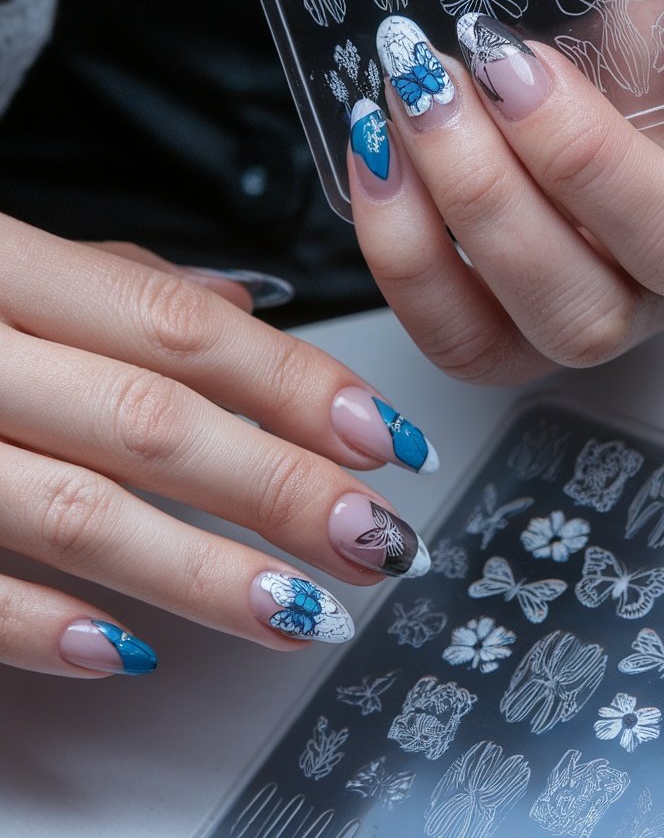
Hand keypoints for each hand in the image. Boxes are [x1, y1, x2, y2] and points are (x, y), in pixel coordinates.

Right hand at [0, 215, 435, 676]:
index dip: (293, 383)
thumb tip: (233, 305)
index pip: (177, 326)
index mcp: (7, 272)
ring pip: (82, 515)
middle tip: (374, 536)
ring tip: (301, 610)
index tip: (383, 435)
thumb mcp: (2, 254)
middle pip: (152, 422)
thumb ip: (115, 278)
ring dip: (205, 573)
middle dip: (281, 486)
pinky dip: (51, 629)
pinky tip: (134, 651)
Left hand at [349, 0, 663, 383]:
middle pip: (579, 309)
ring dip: (420, 234)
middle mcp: (649, 290)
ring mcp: (567, 312)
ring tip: (387, 120)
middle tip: (431, 81)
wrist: (615, 33)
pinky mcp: (497, 321)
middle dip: (483, 191)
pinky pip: (444, 332)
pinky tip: (373, 163)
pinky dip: (394, 254)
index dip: (581, 156)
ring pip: (495, 339)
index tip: (513, 59)